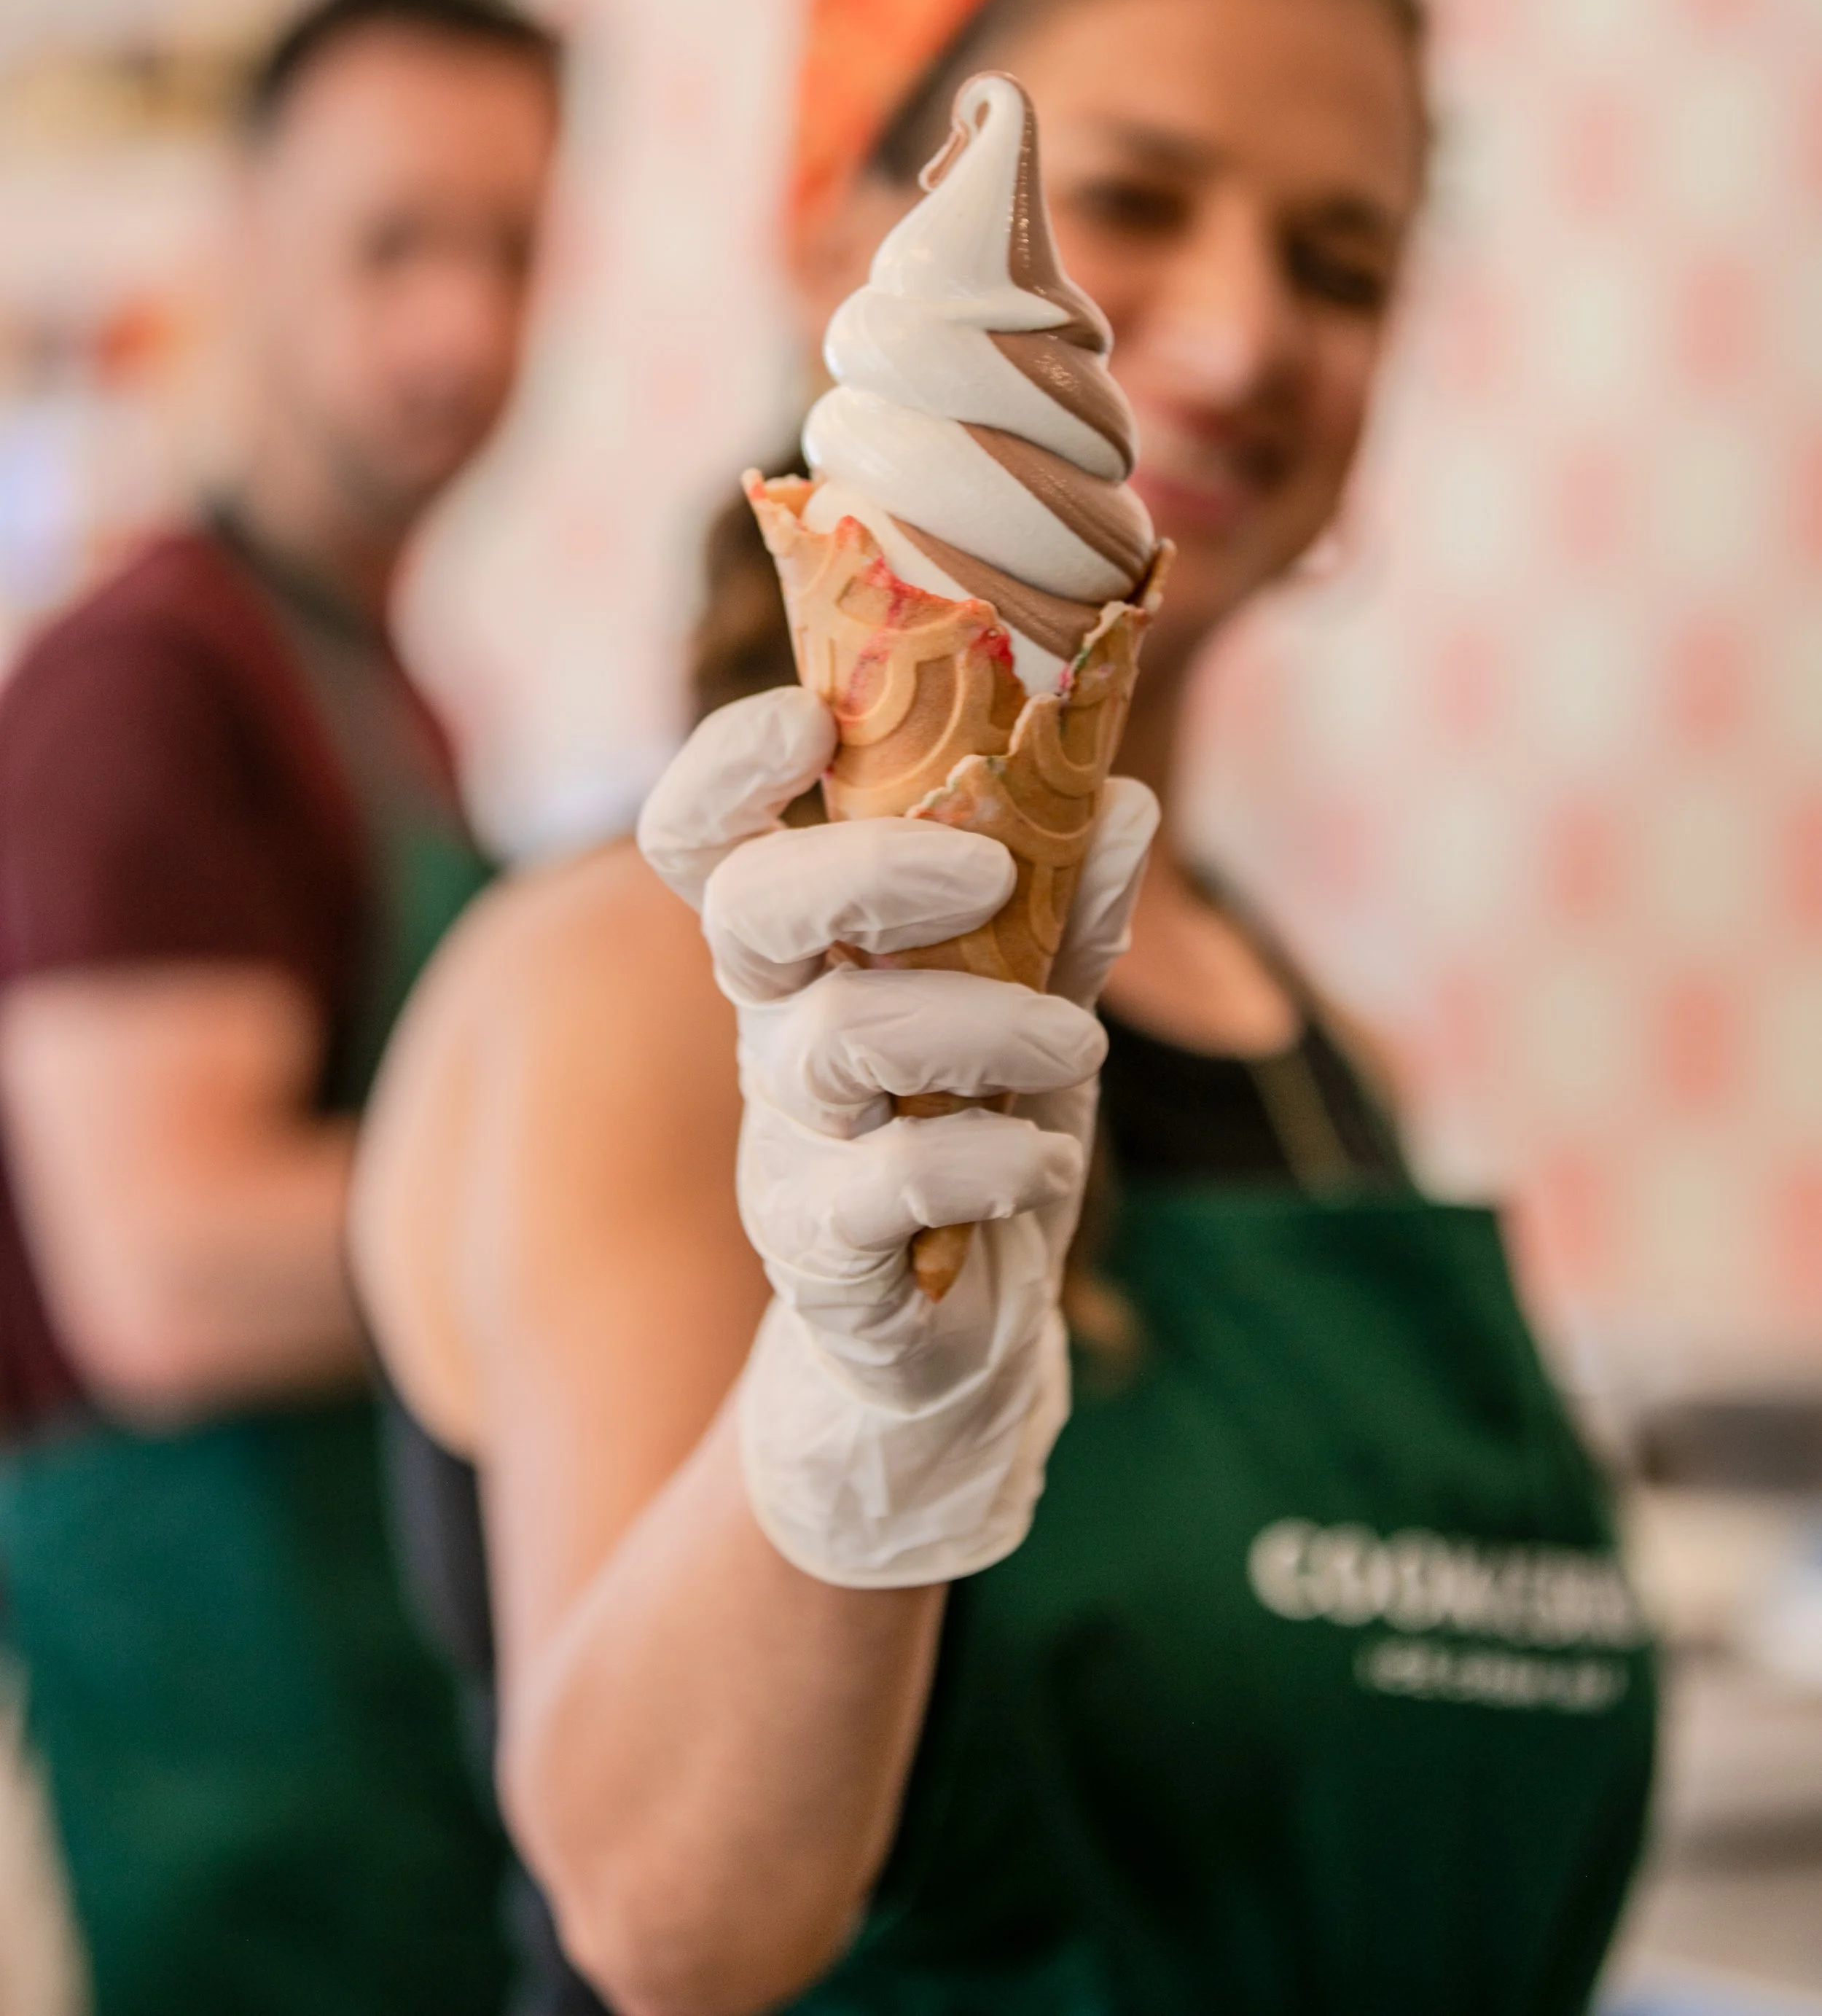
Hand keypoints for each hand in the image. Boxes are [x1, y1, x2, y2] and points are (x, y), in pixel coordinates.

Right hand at [638, 687, 1156, 1586]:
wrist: (960, 1356)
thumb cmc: (977, 1144)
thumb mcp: (1035, 1013)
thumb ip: (1068, 914)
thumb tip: (1124, 798)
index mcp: (807, 954)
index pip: (704, 840)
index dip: (726, 765)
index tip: (810, 720)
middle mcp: (774, 1033)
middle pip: (747, 910)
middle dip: (868, 866)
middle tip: (987, 870)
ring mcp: (788, 1146)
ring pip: (838, 1038)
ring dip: (981, 1021)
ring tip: (1078, 1047)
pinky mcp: (826, 1255)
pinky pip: (884, 1184)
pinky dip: (991, 1160)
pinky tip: (1046, 1165)